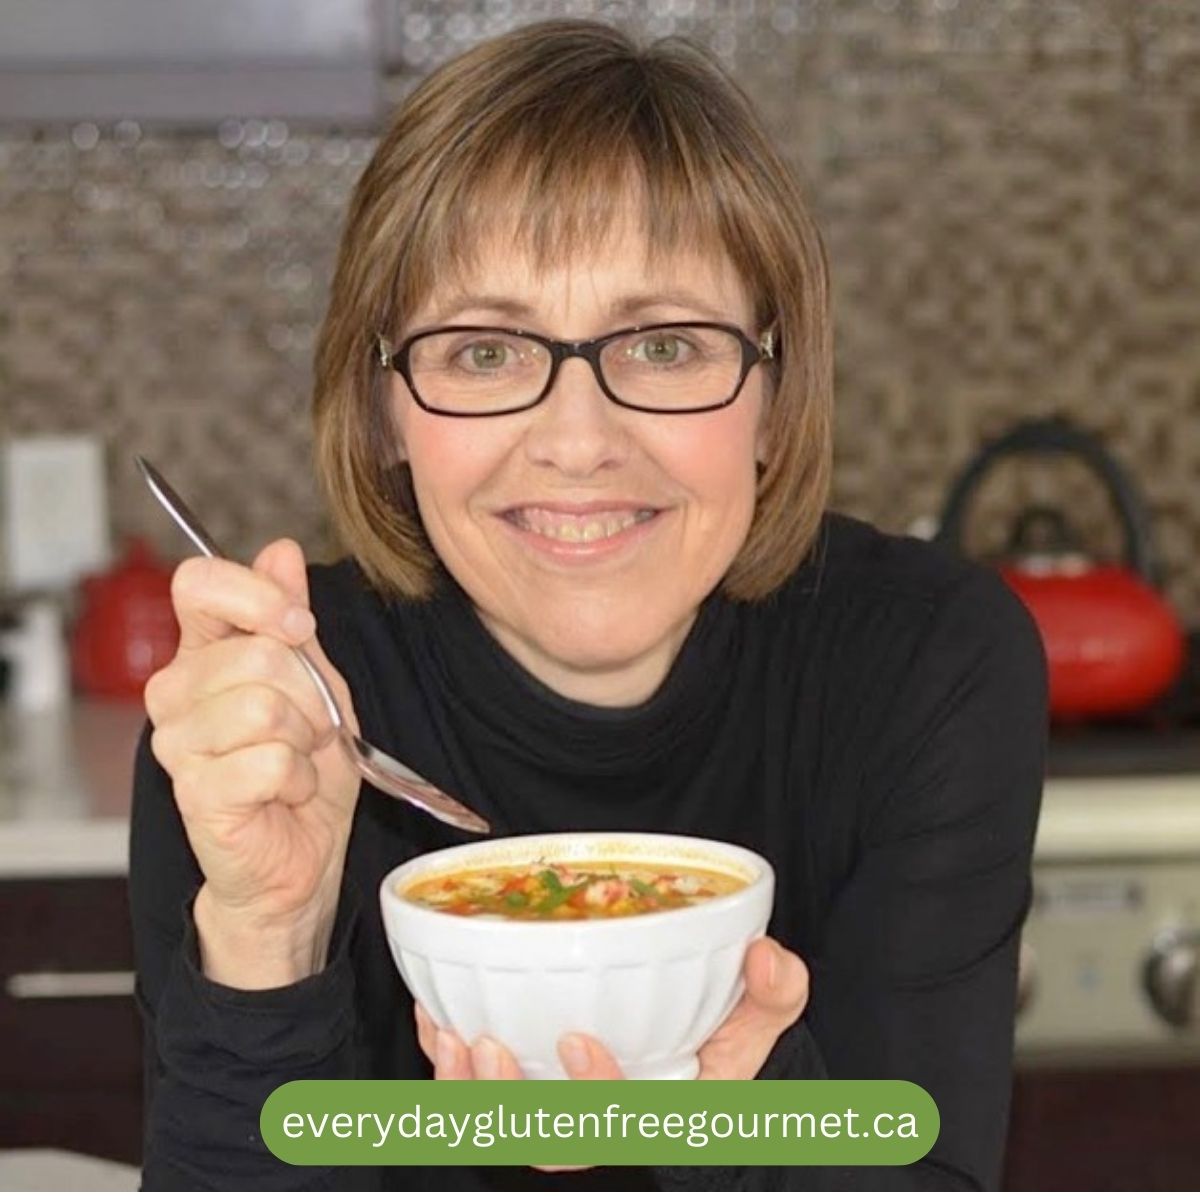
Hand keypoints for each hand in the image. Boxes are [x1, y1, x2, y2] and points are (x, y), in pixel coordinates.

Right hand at [144, 538, 362, 988]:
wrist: (304, 853)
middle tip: (313, 726)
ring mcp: (177, 743)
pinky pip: (270, 761)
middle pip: (257, 653)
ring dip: (307, 737)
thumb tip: (281, 550)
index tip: (300, 626)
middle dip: (312, 693)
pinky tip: (287, 793)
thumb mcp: (318, 680)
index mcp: (203, 652)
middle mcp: (175, 690)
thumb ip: (292, 619)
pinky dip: (300, 778)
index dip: (257, 595)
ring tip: (299, 759)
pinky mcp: (194, 792)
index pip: (199, 584)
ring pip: (265, 706)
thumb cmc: (306, 766)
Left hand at [413, 936, 809, 1168]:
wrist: (699, 1041)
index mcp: (658, 1111)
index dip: (594, 1099)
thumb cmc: (725, 1035)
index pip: (622, 1128)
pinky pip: (473, 1090)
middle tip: (489, 1046)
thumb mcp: (763, 1014)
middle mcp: (601, 1121)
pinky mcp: (525, 1077)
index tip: (580, 1042)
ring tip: (452, 1035)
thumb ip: (776, 991)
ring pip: (500, 1126)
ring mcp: (558, 1104)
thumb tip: (766, 956)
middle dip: (507, 1107)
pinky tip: (434, 1018)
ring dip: (464, 1088)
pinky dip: (447, 1059)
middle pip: (546, 1145)